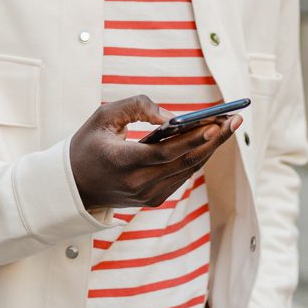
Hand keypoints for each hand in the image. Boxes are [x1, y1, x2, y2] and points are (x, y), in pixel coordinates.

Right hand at [70, 94, 241, 210]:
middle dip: (214, 139)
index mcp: (122, 163)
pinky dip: (197, 157)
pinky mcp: (153, 200)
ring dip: (210, 147)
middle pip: (185, 162)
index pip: (166, 152)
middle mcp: (138, 184)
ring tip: (228, 125)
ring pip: (188, 170)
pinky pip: (182, 176)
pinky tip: (210, 140)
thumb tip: (173, 116)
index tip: (216, 122)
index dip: (193, 138)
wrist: (73, 186)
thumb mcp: (103, 116)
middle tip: (234, 118)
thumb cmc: (88, 145)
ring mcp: (148, 195)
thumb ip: (137, 107)